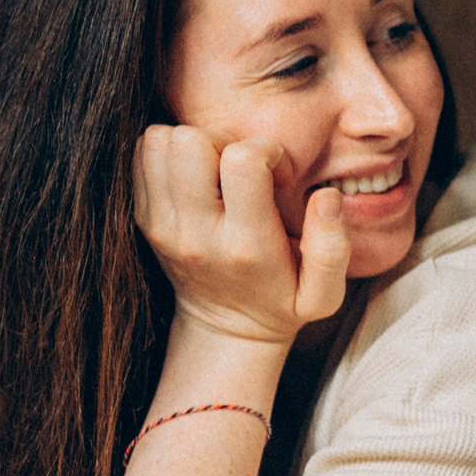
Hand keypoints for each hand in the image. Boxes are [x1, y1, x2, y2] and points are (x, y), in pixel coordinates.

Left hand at [134, 126, 349, 345]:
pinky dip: (169, 155)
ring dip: (193, 145)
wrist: (224, 333)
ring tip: (217, 170)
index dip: (267, 151)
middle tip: (241, 168)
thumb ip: (333, 248)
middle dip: (223, 141)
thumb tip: (327, 197)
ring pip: (160, 142)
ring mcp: (162, 226)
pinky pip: (143, 156)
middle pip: (191, 142)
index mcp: (246, 245)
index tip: (278, 174)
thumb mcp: (324, 295)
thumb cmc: (282, 304)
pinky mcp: (143, 220)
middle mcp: (196, 233)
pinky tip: (195, 176)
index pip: (242, 161)